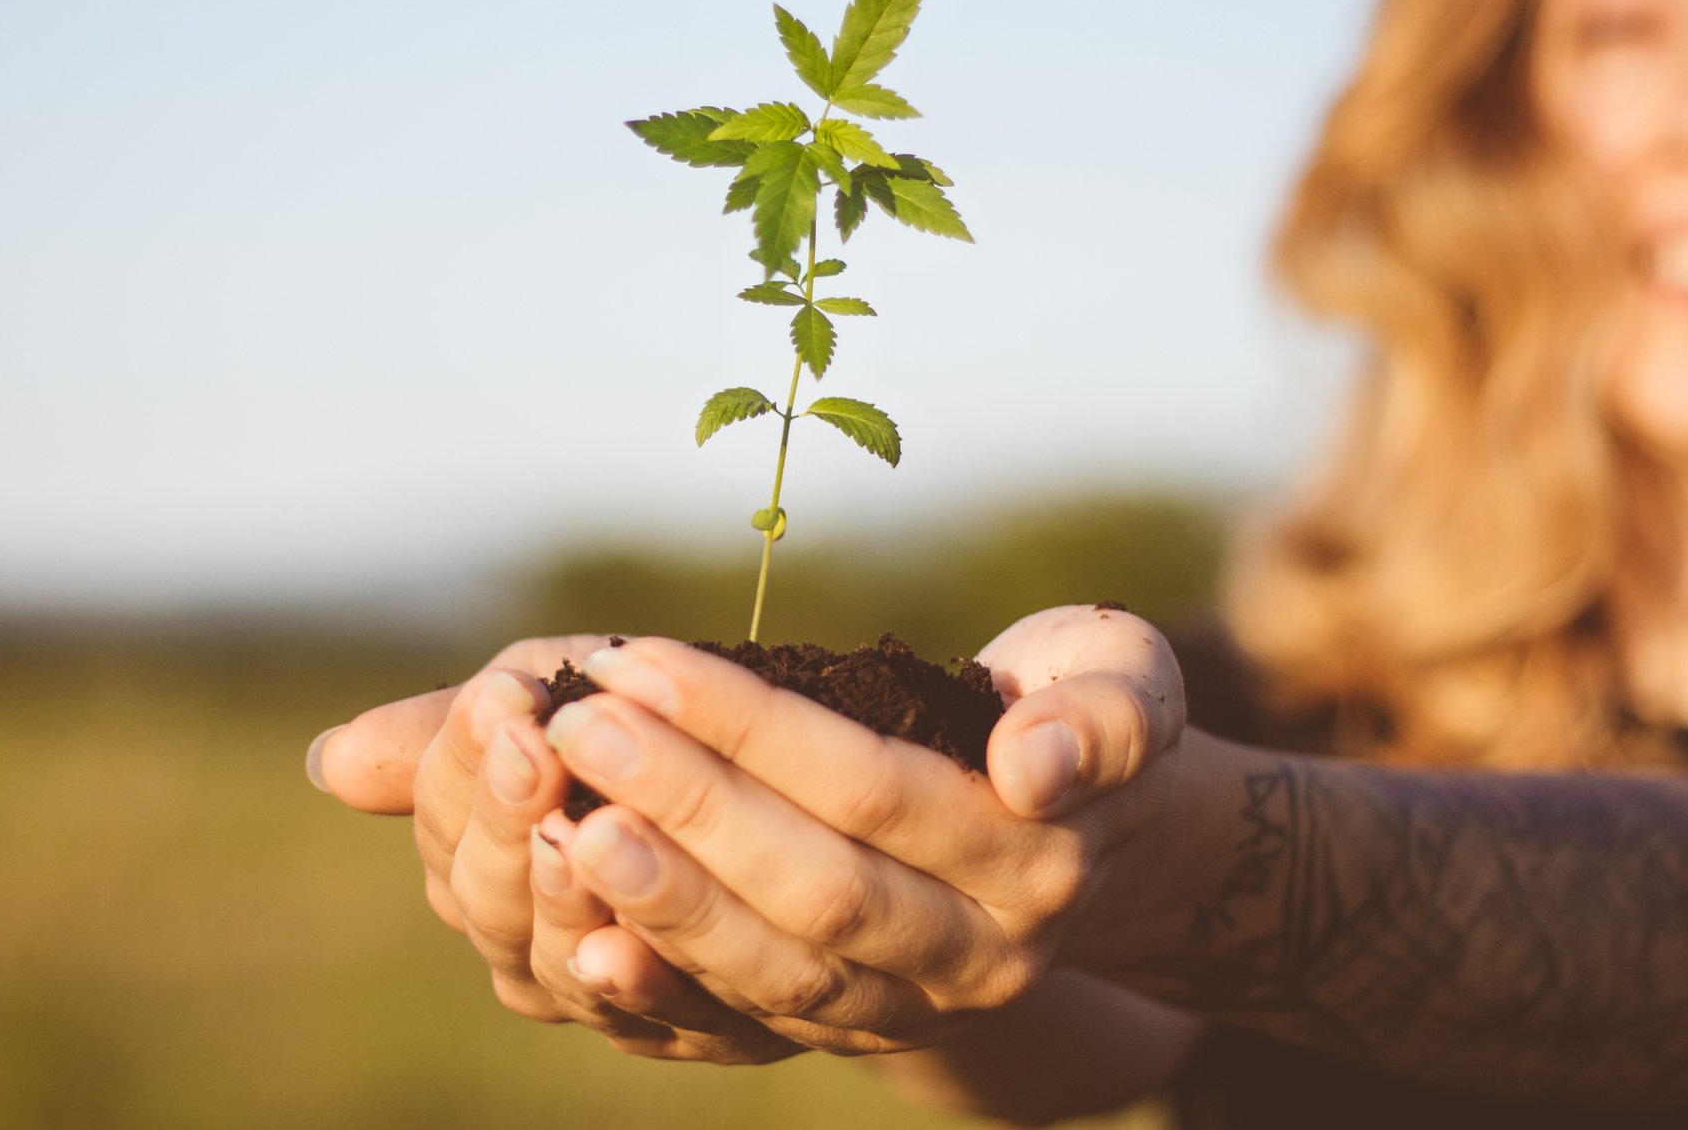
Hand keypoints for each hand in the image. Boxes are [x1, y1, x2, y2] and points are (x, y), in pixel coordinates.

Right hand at [311, 637, 801, 1061]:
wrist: (804, 804)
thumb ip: (461, 732)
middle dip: (505, 812)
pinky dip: (634, 986)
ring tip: (578, 831)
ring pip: (554, 959)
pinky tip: (624, 950)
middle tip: (536, 742)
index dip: (462, 756)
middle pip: (483, 893)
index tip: (503, 694)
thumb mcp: (566, 694)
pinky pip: (657, 1016)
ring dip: (560, 895)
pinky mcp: (697, 1025)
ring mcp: (602, 989)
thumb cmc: (658, 727)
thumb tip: (330, 761)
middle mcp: (524, 937)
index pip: (442, 812)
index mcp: (478, 852)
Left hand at [536, 604, 1190, 1054]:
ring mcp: (914, 1006)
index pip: (873, 788)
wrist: (1100, 843)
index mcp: (1036, 860)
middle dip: (685, 806)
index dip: (752, 728)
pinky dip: (666, 987)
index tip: (640, 659)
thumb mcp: (1128, 683)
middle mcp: (980, 955)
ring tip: (560, 822)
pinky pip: (752, 1024)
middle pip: (814, 890)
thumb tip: (1033, 764)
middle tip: (576, 726)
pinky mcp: (855, 1027)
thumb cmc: (1085, 713)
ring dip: (661, 899)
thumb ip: (1105, 715)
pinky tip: (581, 942)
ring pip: (777, 972)